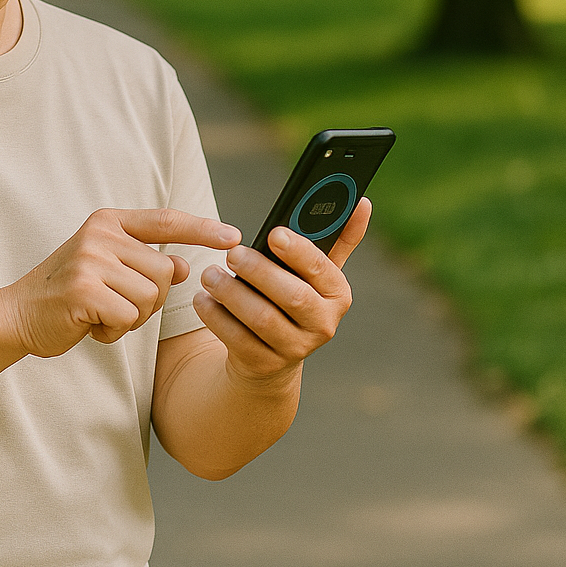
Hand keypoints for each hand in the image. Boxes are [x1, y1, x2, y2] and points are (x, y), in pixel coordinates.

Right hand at [1, 208, 239, 358]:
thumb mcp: (108, 270)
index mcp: (109, 222)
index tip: (233, 235)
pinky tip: (90, 326)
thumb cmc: (70, 294)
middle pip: (163, 271)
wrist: (18, 314)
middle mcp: (101, 234)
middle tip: (114, 306)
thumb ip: (144, 263)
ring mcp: (91, 259)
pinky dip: (114, 332)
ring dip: (131, 319)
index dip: (202, 228)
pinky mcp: (84, 288)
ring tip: (100, 314)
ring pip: (149, 297)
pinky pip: (128, 317)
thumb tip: (182, 266)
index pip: (165, 220)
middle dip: (148, 300)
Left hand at [192, 198, 371, 383]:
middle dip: (259, 271)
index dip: (299, 252)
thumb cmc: (291, 294)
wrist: (271, 354)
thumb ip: (335, 236)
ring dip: (231, 293)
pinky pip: (236, 339)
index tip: (274, 233)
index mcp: (338, 294)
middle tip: (232, 252)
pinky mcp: (264, 364)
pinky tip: (203, 298)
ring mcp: (295, 349)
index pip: (323, 270)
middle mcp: (323, 324)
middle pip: (292, 296)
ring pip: (261, 318)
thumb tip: (362, 201)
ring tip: (209, 274)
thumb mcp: (313, 271)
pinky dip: (216, 316)